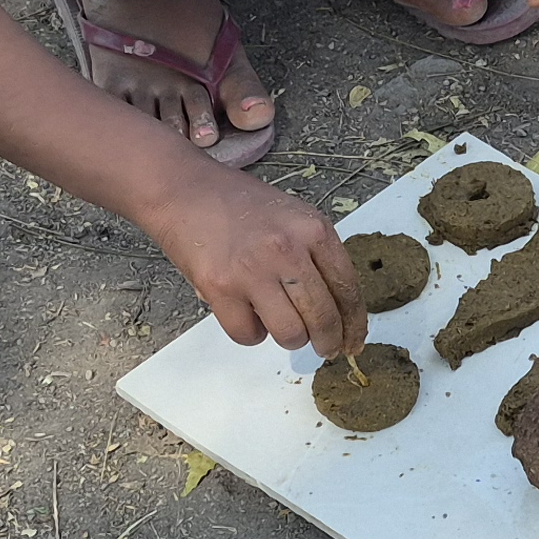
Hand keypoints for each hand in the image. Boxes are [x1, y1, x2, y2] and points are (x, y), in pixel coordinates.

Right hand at [141, 168, 367, 357]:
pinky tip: (246, 313)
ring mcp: (253, 270)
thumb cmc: (239, 203)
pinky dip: (251, 333)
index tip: (353, 341)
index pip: (347, 288)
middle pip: (323, 317)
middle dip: (328, 342)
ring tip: (278, 322)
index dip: (354, 323)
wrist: (184, 190)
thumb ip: (315, 254)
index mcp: (313, 229)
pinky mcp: (220, 288)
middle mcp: (288, 250)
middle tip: (324, 348)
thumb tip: (337, 307)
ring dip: (289, 338)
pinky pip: (248, 335)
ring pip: (291, 334)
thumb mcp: (293, 216)